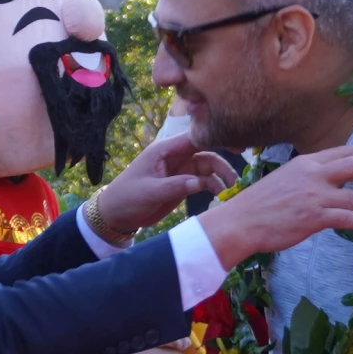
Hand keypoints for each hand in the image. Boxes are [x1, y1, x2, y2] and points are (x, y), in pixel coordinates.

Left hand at [95, 137, 238, 236]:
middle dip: (221, 164)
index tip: (236, 146)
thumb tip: (200, 183)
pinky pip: (203, 181)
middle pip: (205, 153)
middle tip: (235, 180)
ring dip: (220, 177)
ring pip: (207, 168)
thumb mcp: (149, 192)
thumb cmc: (127, 197)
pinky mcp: (182, 184)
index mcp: (164, 150)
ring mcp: (180, 170)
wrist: (116, 215)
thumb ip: (174, 186)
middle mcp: (175, 157)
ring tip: (230, 191)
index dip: (215, 139)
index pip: (194, 138)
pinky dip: (213, 187)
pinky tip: (221, 196)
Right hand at [199, 143, 352, 266]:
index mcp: (305, 163)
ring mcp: (314, 196)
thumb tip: (325, 182)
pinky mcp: (314, 217)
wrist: (240, 222)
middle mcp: (313, 175)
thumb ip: (306, 178)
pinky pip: (347, 218)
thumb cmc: (259, 204)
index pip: (343, 152)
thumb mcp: (284, 179)